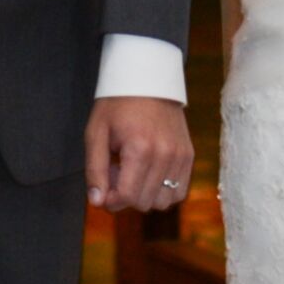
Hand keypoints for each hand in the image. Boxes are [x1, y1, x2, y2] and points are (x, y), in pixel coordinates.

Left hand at [85, 97, 192, 211]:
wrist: (148, 80)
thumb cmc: (117, 106)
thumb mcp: (96, 133)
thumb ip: (95, 170)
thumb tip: (98, 202)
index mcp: (140, 149)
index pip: (127, 196)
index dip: (111, 201)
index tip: (103, 189)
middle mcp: (165, 155)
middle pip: (144, 203)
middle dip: (126, 196)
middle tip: (117, 172)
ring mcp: (181, 157)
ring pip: (163, 202)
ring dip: (145, 196)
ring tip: (134, 173)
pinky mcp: (189, 156)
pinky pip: (179, 193)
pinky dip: (163, 192)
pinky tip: (150, 175)